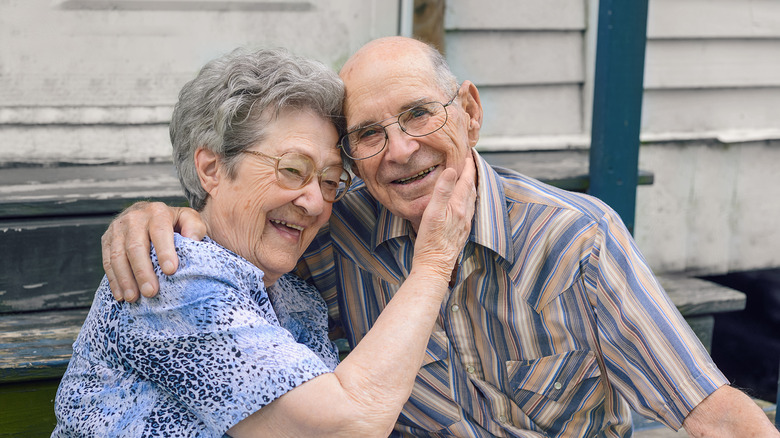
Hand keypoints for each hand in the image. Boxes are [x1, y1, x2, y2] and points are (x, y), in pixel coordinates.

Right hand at [101, 202, 205, 301]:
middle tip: (151, 292)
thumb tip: (192, 240)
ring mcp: (117, 228)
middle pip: (135, 247)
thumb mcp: (189, 218)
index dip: (164, 251)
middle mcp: (134, 218)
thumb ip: (194, 227)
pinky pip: (107, 261)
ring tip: (134, 298)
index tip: (171, 270)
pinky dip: (113, 280)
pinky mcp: (107, 239)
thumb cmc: (173, 222)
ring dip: (125, 279)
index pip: (160, 232)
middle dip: (143, 272)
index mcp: (157, 212)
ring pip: (118, 256)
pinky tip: (121, 295)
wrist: (150, 213)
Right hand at [412, 152, 476, 280]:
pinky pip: (469, 209)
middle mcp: (465, 214)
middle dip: (470, 173)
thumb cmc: (430, 241)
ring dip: (470, 185)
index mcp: (458, 206)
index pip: (466, 180)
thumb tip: (451, 170)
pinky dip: (468, 198)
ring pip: (471, 199)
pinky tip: (463, 201)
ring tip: (467, 177)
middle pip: (471, 188)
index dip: (468, 165)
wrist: (434, 267)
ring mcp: (465, 224)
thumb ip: (442, 191)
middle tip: (468, 160)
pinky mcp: (462, 232)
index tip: (467, 152)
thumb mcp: (432, 213)